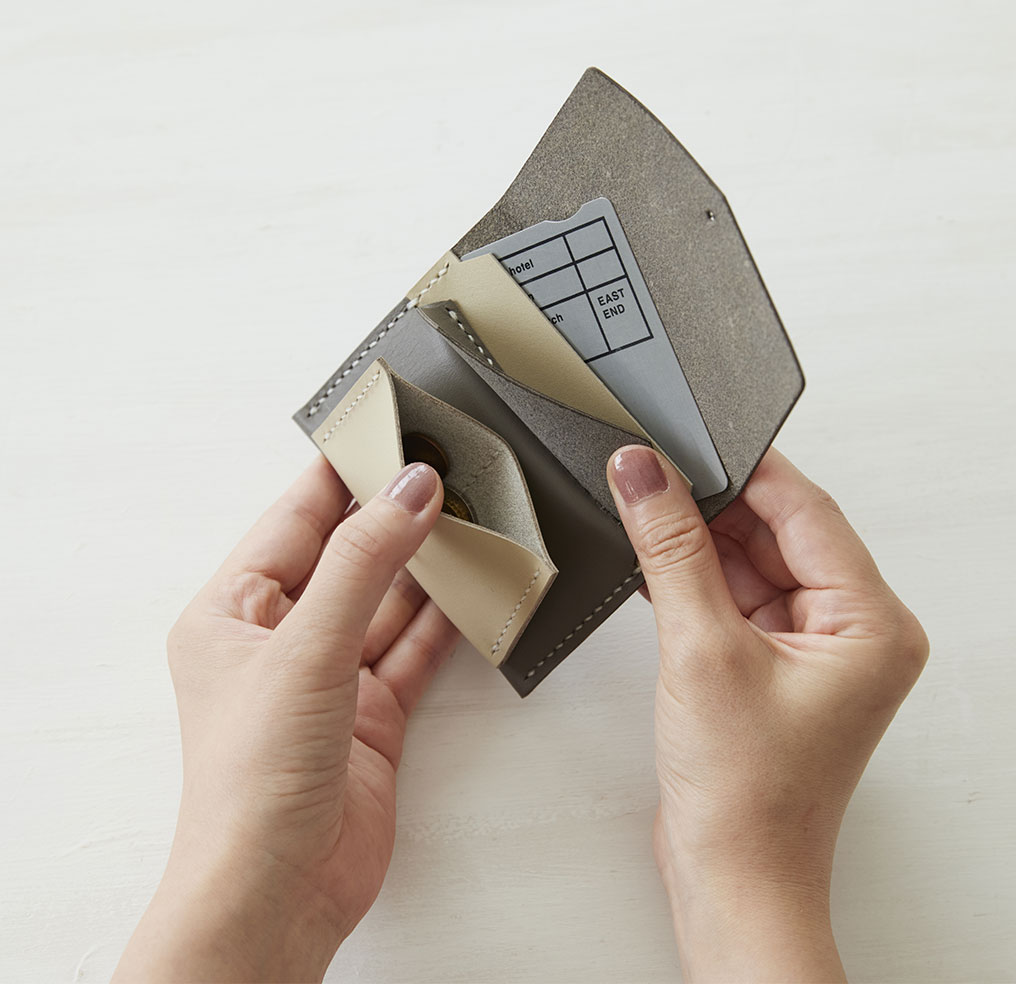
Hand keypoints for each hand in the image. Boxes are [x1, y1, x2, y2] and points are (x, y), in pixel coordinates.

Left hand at [115, 459, 457, 982]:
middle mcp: (280, 639)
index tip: (391, 430)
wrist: (280, 894)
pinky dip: (444, 623)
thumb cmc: (251, 783)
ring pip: (387, 601)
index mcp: (233, 611)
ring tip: (472, 521)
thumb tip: (408, 490)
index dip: (343, 472)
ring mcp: (328, 677)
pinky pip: (413, 650)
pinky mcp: (371, 713)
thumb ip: (363, 564)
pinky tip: (473, 591)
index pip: (294, 517)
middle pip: (347, 555)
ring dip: (427, 568)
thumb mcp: (306, 650)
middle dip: (395, 517)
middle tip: (448, 471)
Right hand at [606, 447, 928, 982]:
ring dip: (698, 544)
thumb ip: (671, 549)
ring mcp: (813, 650)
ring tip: (644, 524)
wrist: (730, 880)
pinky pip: (736, 597)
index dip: (745, 468)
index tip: (688, 439)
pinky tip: (654, 566)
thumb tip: (646, 474)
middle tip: (651, 479)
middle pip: (779, 532)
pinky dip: (695, 581)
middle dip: (712, 506)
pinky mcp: (774, 665)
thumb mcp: (701, 649)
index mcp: (871, 623)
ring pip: (752, 563)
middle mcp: (853, 632)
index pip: (807, 511)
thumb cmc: (747, 796)